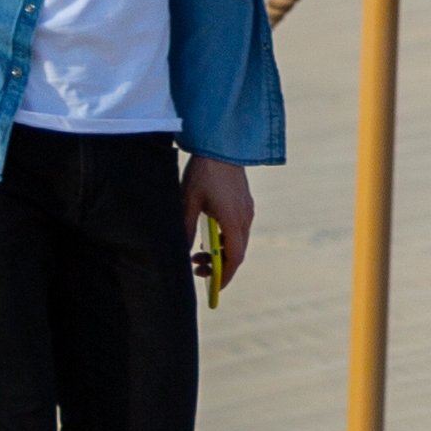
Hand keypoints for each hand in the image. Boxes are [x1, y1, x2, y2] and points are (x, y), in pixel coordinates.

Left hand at [181, 149, 257, 294]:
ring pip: (238, 241)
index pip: (234, 258)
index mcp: (232, 220)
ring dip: (222, 251)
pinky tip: (209, 233)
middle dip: (219, 265)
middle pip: (237, 252)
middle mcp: (245, 217)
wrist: (222, 144)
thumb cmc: (203, 172)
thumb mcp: (188, 201)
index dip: (225, 276)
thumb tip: (183, 251)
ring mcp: (247, 209)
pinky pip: (238, 228)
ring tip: (199, 251)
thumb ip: (186, 228)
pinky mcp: (245, 202)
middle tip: (197, 267)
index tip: (214, 287)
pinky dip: (226, 239)